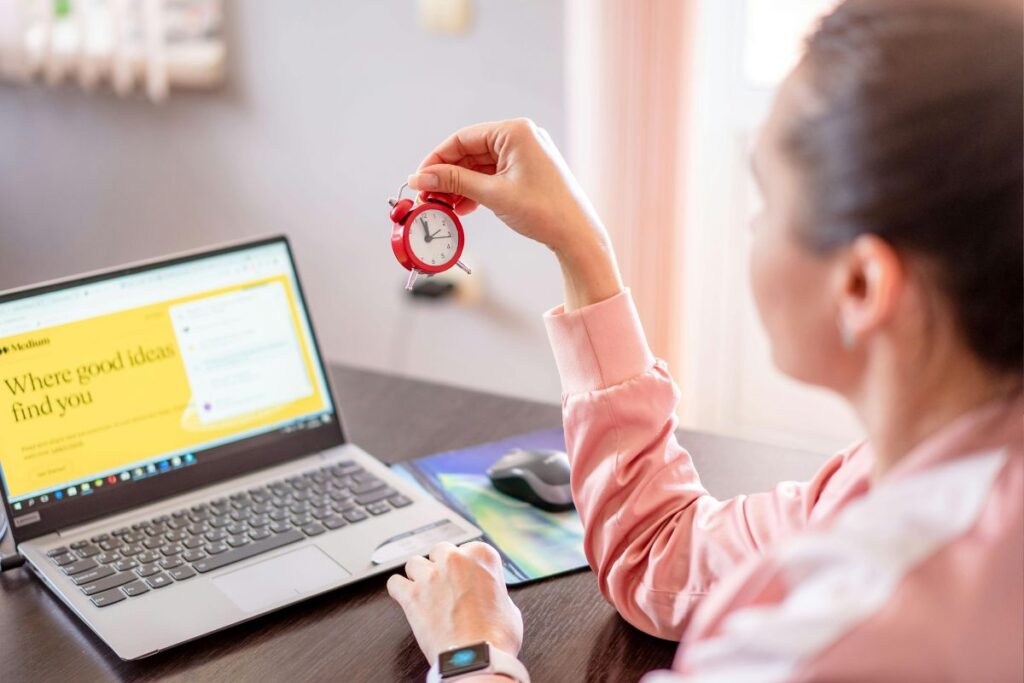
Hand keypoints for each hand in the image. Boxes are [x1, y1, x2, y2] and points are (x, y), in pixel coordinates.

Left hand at [387, 541, 522, 664]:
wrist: (476, 658)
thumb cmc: (495, 636)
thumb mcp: (509, 607)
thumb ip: (494, 592)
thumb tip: (489, 597)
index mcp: (482, 556)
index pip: (470, 548)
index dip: (468, 566)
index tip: (467, 578)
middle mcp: (454, 560)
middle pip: (440, 550)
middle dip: (442, 566)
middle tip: (448, 586)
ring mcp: (430, 576)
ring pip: (415, 563)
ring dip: (419, 575)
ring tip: (427, 592)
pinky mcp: (411, 595)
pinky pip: (395, 582)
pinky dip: (399, 590)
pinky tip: (406, 597)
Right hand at [408, 118, 622, 309]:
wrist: (576, 235)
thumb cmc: (543, 211)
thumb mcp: (492, 194)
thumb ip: (454, 182)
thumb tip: (421, 177)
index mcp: (515, 131)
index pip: (463, 138)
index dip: (437, 159)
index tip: (419, 178)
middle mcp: (521, 137)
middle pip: (470, 152)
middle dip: (448, 175)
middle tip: (428, 196)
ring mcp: (525, 154)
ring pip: (480, 166)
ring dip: (460, 185)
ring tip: (443, 206)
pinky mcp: (527, 171)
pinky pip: (493, 175)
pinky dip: (476, 190)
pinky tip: (462, 208)